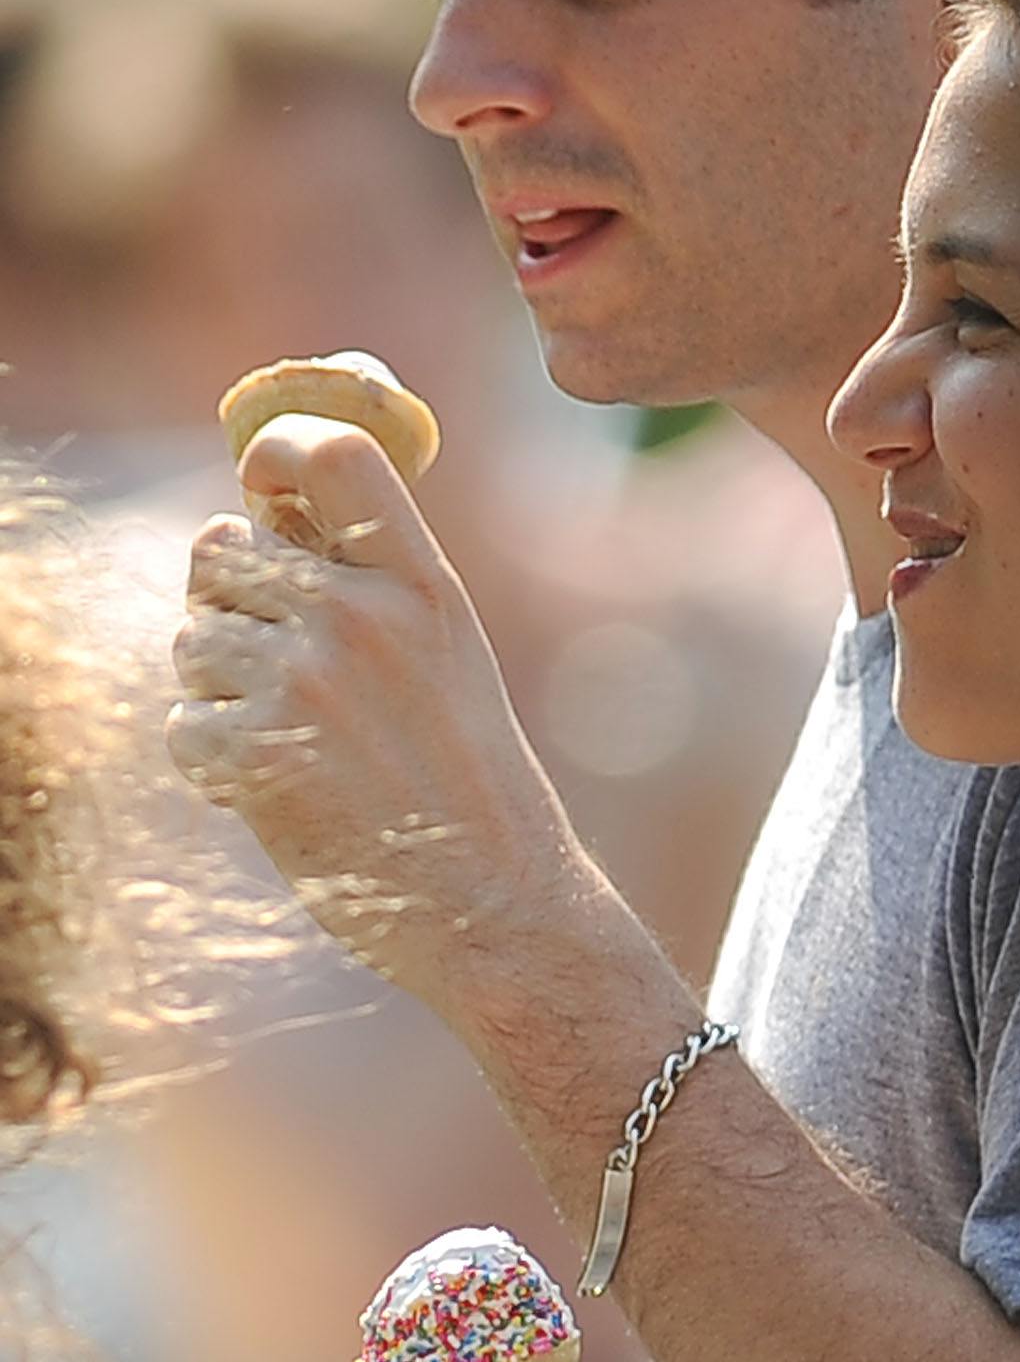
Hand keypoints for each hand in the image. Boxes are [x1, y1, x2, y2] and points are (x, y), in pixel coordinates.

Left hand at [167, 417, 590, 1005]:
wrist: (495, 909)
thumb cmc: (469, 788)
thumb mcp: (448, 655)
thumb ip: (367, 580)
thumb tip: (257, 508)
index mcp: (421, 584)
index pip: (333, 453)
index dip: (275, 452)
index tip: (260, 484)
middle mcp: (360, 616)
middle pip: (221, 552)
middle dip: (228, 605)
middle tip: (282, 671)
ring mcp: (303, 682)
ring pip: (191, 641)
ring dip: (220, 691)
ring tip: (298, 743)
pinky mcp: (253, 753)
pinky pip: (183, 722)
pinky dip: (216, 761)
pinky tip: (281, 790)